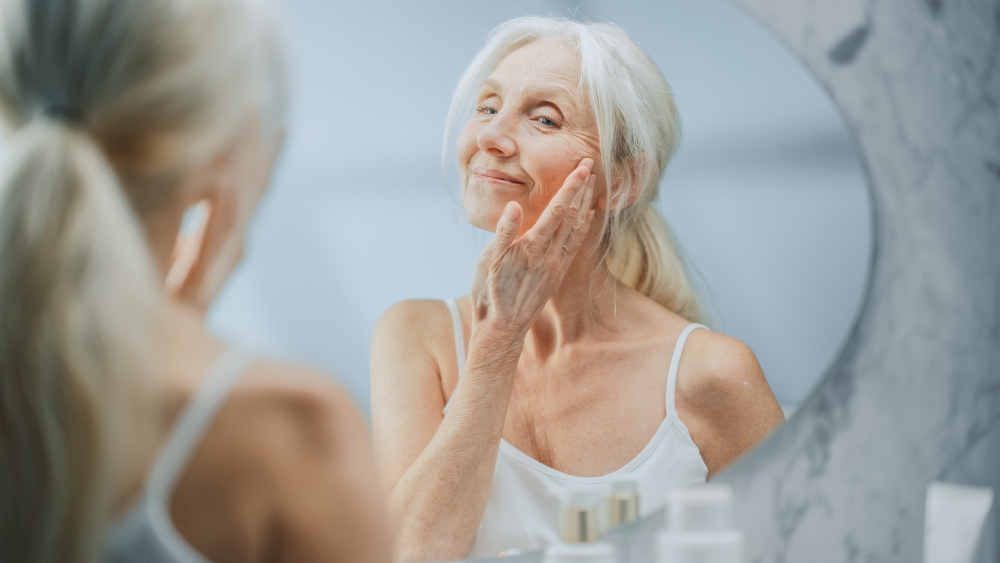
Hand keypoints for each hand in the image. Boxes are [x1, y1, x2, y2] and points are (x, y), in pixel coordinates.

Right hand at [470, 158, 596, 332]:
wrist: (502, 328)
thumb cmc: (489, 293)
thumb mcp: (488, 262)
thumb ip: (503, 233)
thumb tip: (514, 207)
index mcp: (532, 247)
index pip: (557, 211)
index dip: (570, 187)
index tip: (582, 167)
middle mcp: (550, 256)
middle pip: (571, 215)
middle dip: (582, 188)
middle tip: (591, 163)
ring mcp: (556, 265)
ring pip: (576, 228)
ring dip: (585, 203)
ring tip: (592, 183)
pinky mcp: (557, 274)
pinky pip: (575, 245)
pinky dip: (583, 227)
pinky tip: (587, 216)